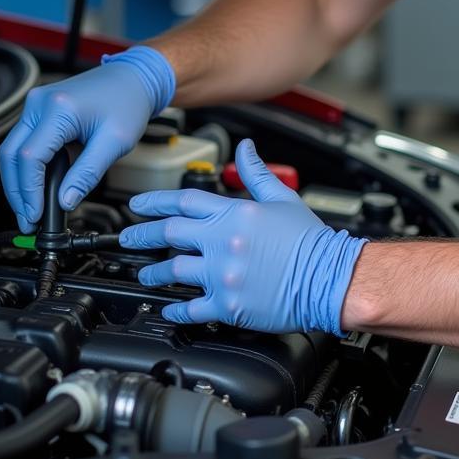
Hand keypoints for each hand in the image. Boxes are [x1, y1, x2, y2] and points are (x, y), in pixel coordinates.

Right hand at [0, 46, 174, 232]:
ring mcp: (36, 104)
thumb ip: (88, 174)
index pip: (30, 157)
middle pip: (11, 155)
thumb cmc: (128, 103)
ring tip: (30, 209)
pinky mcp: (38, 110)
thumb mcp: (115, 142)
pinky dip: (27, 168)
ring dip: (18, 181)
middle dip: (16, 192)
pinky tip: (36, 188)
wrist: (133, 78)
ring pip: (12, 150)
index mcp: (58, 108)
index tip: (35, 215)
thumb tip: (65, 201)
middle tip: (27, 220)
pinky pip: (23, 143)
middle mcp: (40, 103)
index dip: (29, 191)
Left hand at [119, 139, 367, 334]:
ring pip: (173, 270)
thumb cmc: (310, 241)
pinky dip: (176, 309)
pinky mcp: (228, 305)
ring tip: (144, 274)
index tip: (138, 206)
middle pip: (169, 233)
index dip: (156, 201)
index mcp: (235, 213)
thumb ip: (256, 173)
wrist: (330, 278)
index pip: (184, 200)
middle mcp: (223, 242)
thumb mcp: (282, 197)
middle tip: (128, 238)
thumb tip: (245, 148)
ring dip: (153, 272)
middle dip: (142, 234)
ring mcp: (223, 274)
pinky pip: (191, 308)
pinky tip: (169, 308)